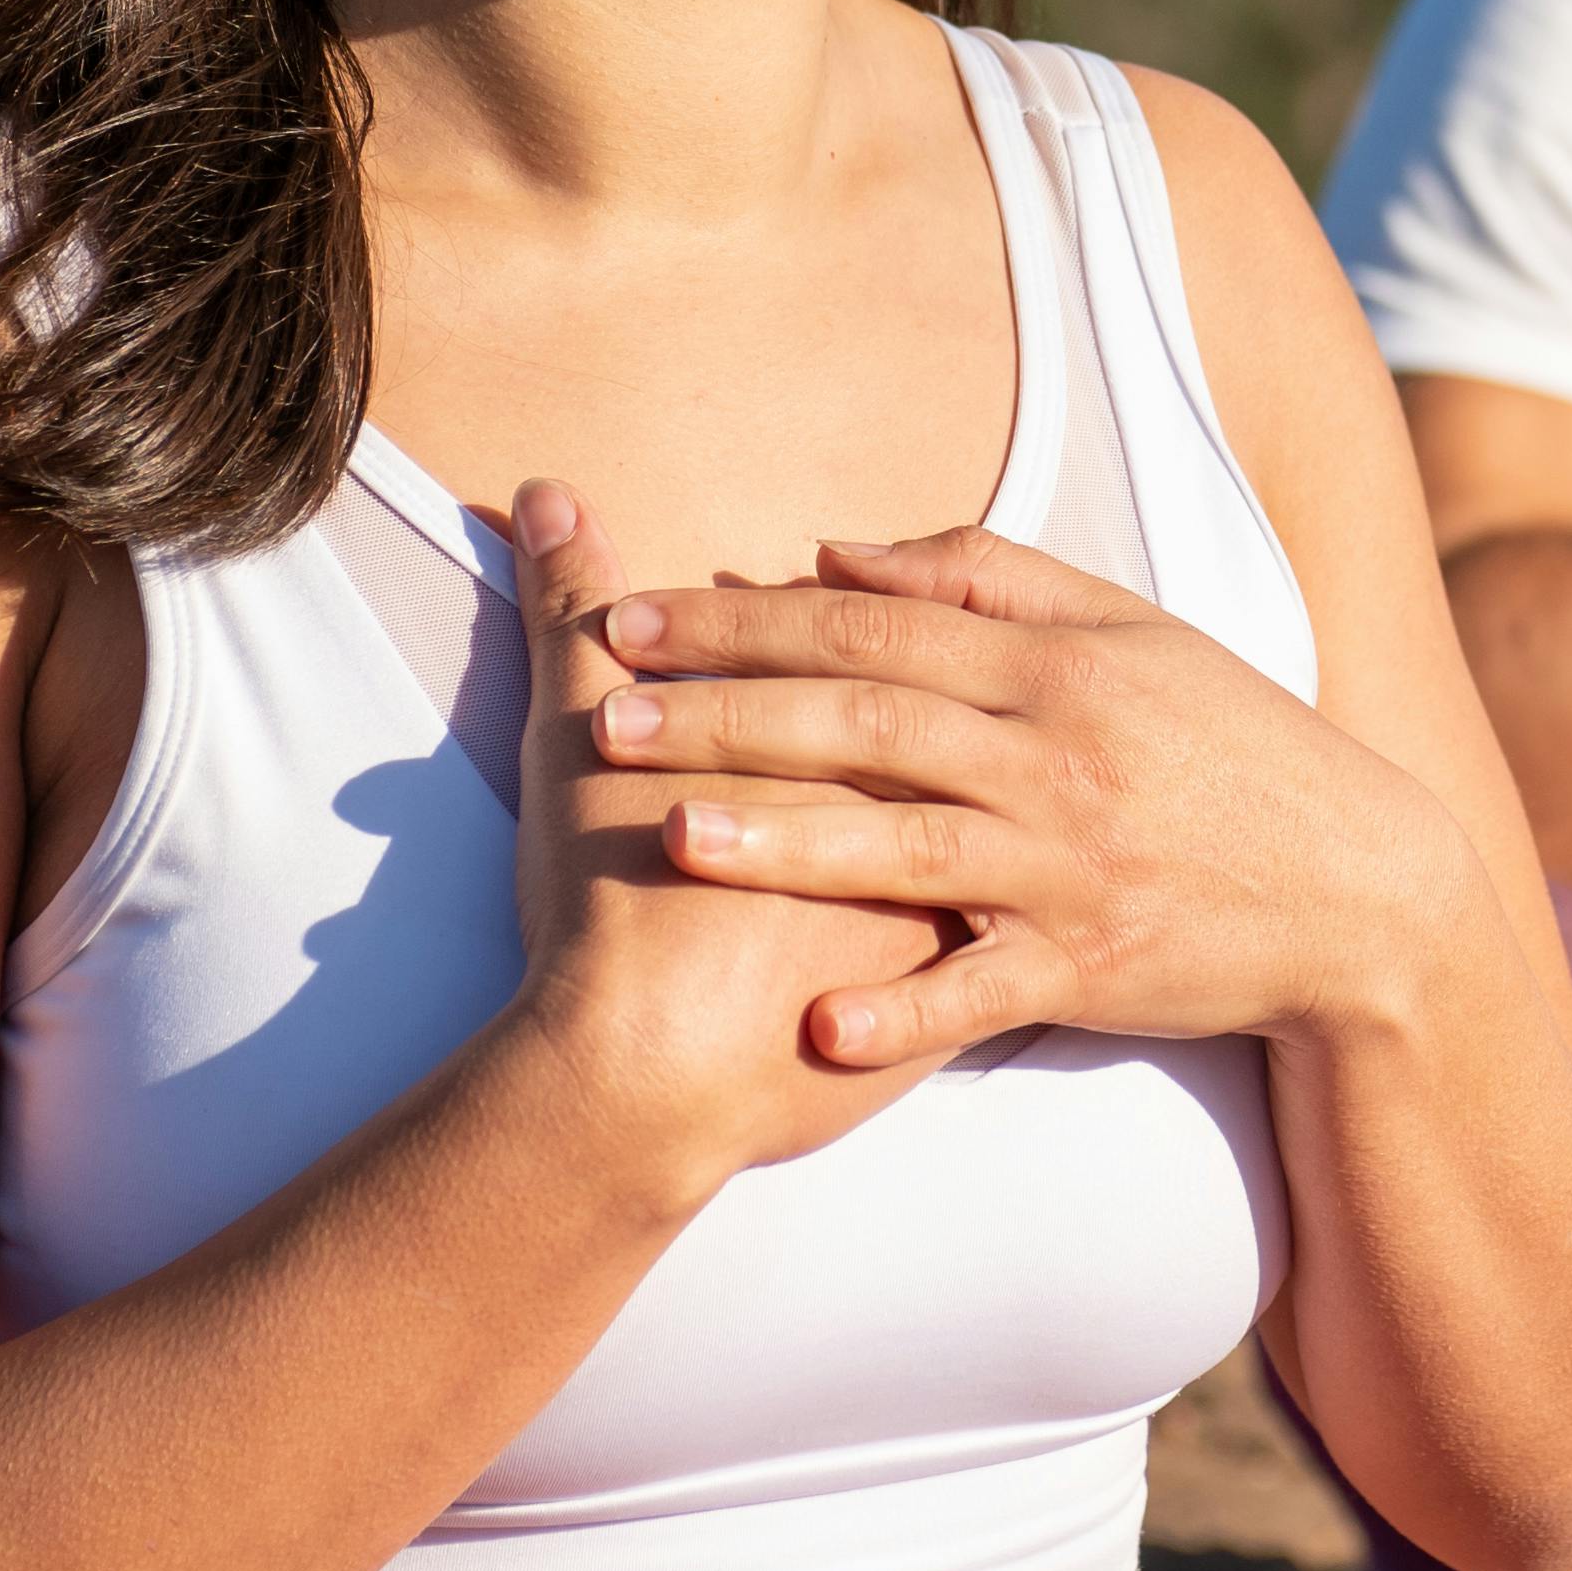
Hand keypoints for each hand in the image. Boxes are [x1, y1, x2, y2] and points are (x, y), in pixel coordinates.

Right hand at [498, 482, 961, 1185]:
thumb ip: (570, 608)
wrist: (643, 1075)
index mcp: (858, 729)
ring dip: (1000, 817)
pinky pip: (1019, 955)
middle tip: (920, 706)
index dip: (861, 621)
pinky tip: (994, 921)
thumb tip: (549, 495)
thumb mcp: (578, 731)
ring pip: (1022, 835)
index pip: (895, 642)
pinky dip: (1007, 939)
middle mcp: (938, 797)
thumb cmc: (607, 902)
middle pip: (977, 729)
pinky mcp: (974, 993)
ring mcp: (966, 896)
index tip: (829, 613)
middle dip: (958, 709)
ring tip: (971, 795)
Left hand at [581, 521, 1482, 1066]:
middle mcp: (1056, 757)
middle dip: (729, 718)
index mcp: (1053, 666)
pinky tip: (820, 1028)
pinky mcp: (1097, 969)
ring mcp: (1075, 867)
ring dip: (789, 844)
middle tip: (606, 716)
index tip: (630, 617)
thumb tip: (829, 550)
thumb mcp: (1127, 632)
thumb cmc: (1229, 745)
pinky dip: (908, 1012)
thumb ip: (981, 579)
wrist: (1363, 886)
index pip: (870, 628)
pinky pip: (987, 992)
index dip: (742, 621)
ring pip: (910, 848)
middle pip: (868, 725)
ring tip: (673, 838)